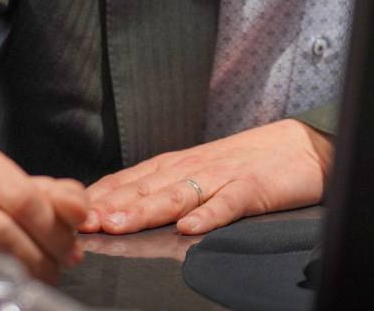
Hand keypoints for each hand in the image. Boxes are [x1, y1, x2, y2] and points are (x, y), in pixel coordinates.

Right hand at [0, 141, 87, 282]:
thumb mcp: (15, 185)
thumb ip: (54, 194)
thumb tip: (80, 213)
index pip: (23, 197)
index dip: (56, 225)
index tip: (75, 241)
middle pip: (5, 230)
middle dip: (44, 251)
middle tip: (63, 263)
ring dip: (27, 270)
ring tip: (45, 274)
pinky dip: (2, 281)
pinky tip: (18, 283)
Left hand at [80, 119, 333, 235]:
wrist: (304, 146)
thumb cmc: (252, 162)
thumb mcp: (202, 173)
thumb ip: (166, 189)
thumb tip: (120, 208)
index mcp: (180, 166)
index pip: (131, 179)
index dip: (100, 196)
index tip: (69, 212)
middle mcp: (195, 168)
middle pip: (146, 188)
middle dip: (111, 205)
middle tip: (81, 221)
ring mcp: (224, 177)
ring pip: (178, 194)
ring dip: (146, 209)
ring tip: (120, 224)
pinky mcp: (254, 188)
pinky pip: (228, 203)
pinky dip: (208, 215)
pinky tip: (190, 228)